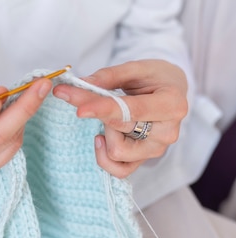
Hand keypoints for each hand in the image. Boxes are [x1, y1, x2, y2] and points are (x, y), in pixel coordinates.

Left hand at [53, 60, 187, 177]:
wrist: (170, 91)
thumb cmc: (155, 77)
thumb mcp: (136, 68)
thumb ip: (109, 76)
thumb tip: (82, 83)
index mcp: (172, 104)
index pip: (132, 110)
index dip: (103, 109)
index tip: (80, 109)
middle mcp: (167, 131)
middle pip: (119, 128)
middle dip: (91, 110)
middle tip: (66, 93)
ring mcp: (156, 149)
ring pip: (117, 151)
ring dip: (105, 131)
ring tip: (111, 115)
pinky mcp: (144, 161)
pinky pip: (118, 170)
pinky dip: (104, 156)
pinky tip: (101, 137)